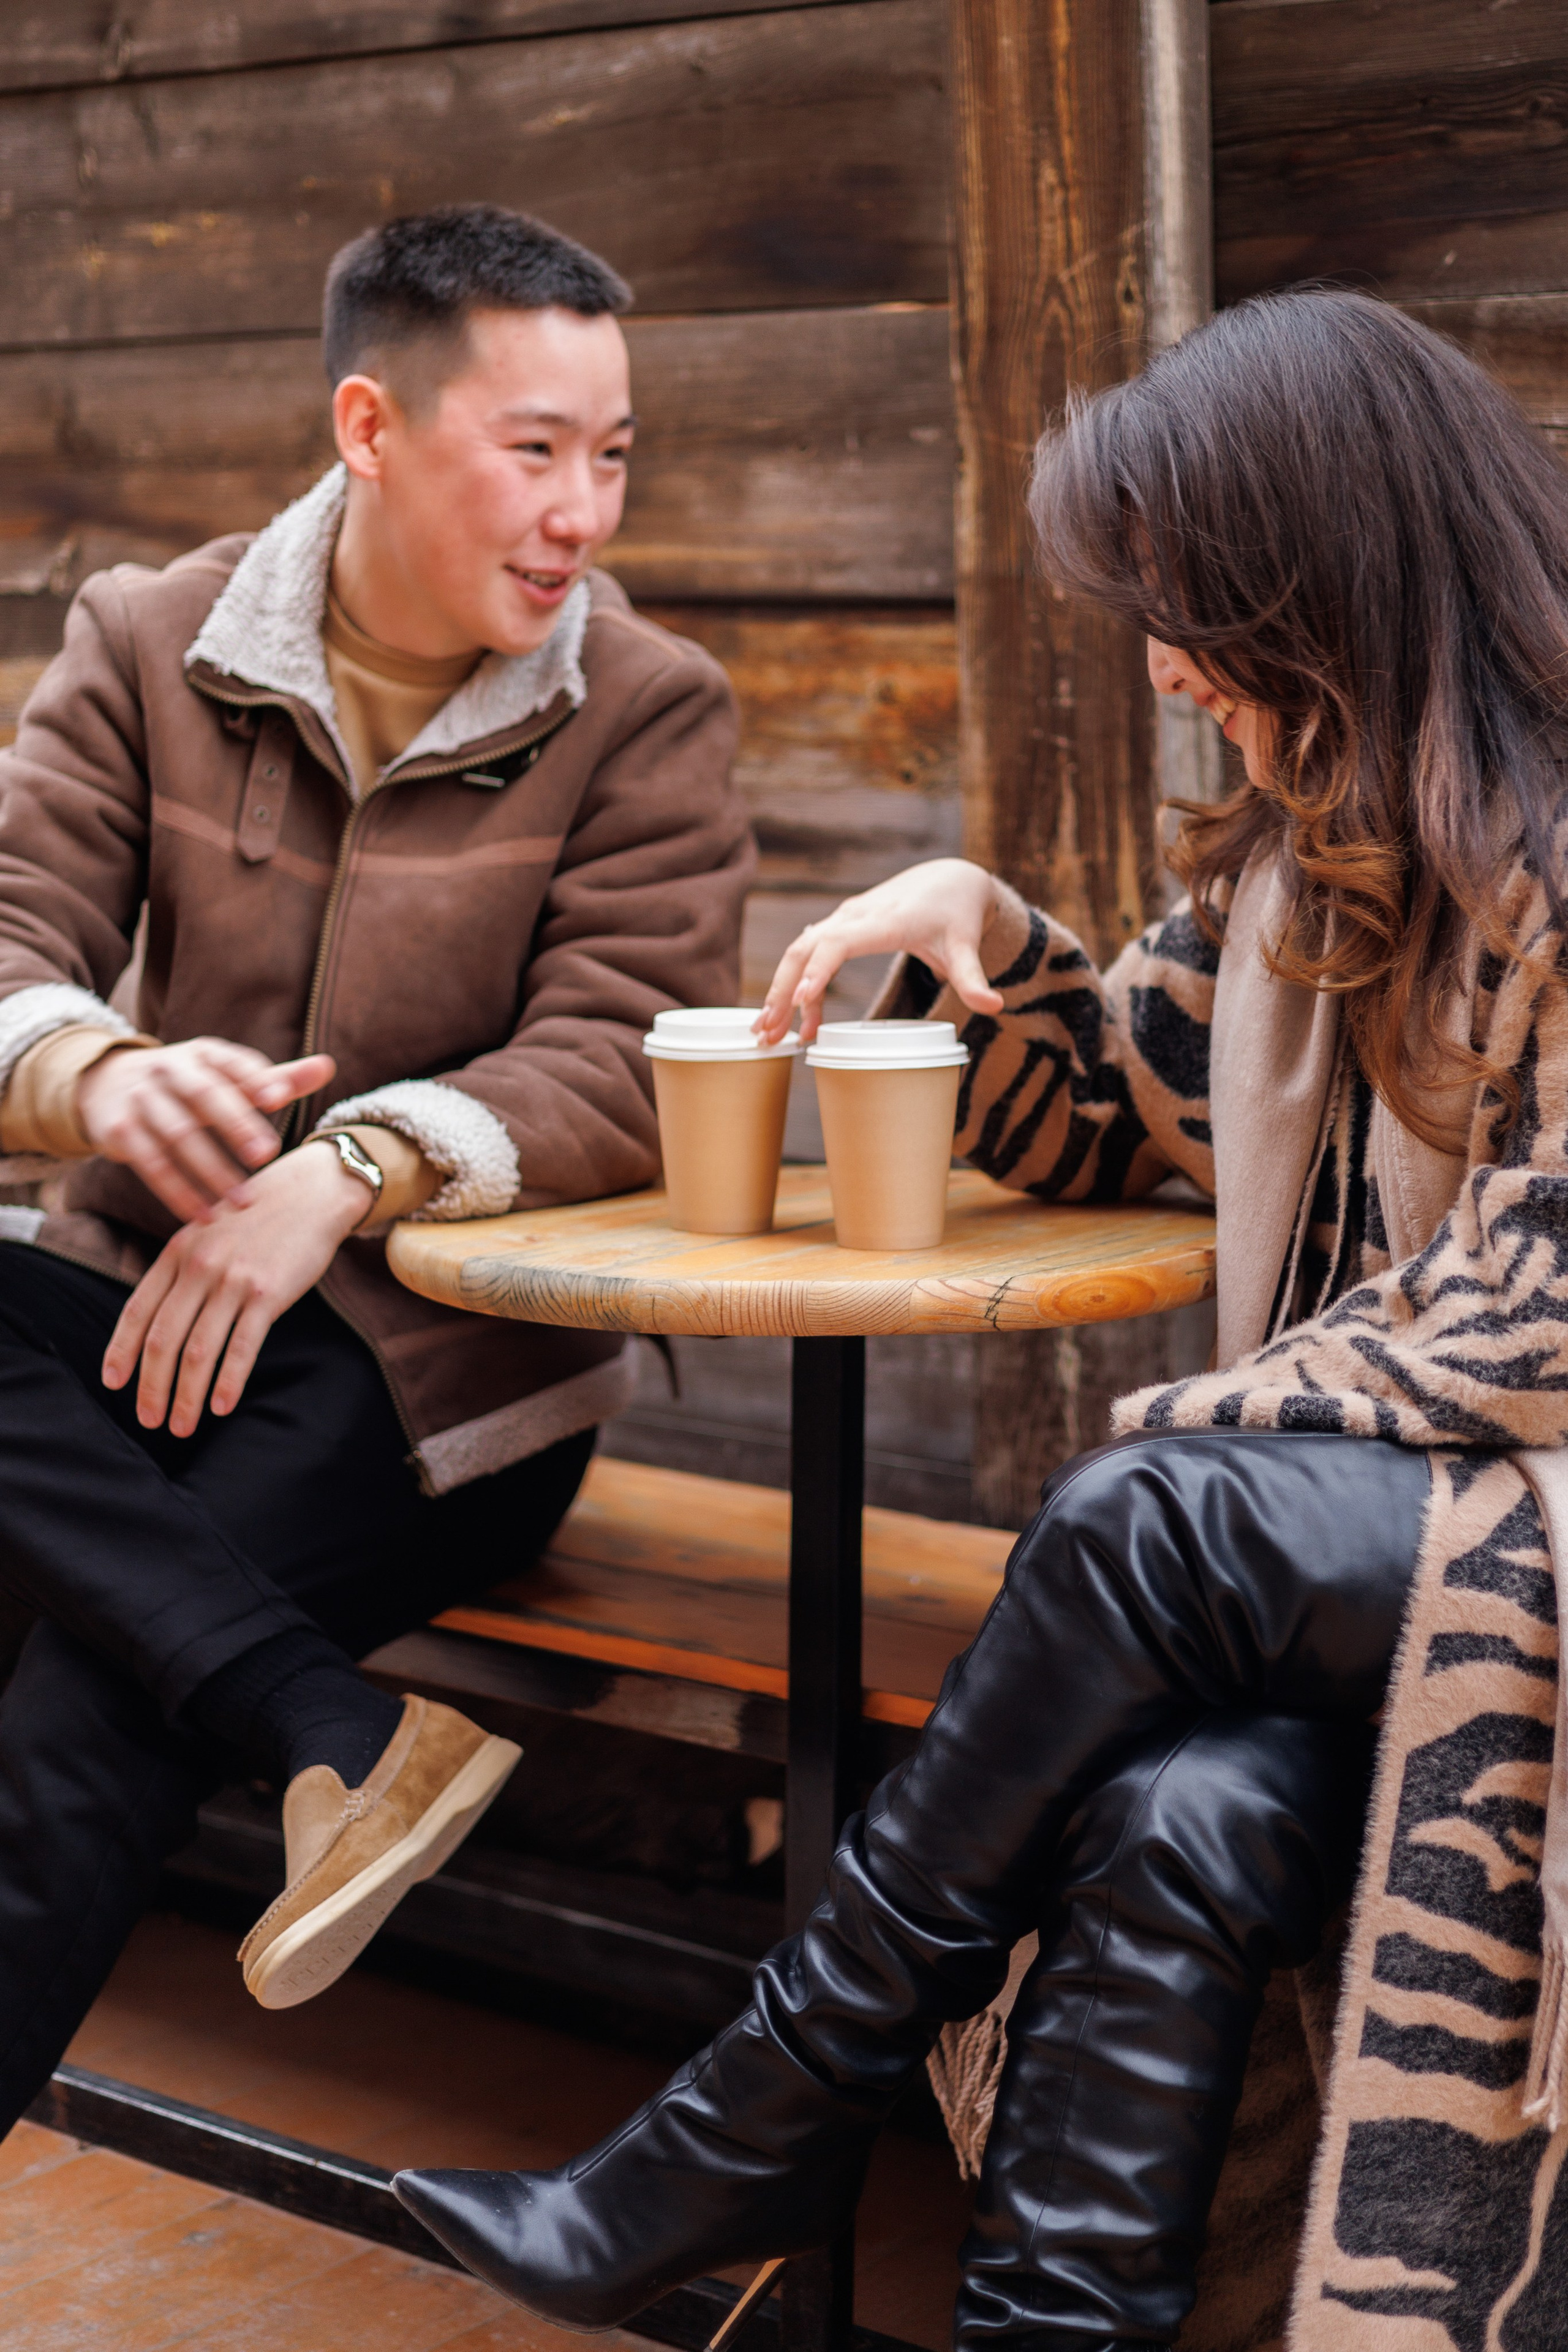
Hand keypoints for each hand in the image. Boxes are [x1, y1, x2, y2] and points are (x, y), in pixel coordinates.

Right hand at [77, 1038, 335, 1225]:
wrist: (107, 1084)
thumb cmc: (188, 1084)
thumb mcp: (227, 1076)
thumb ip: (277, 1078)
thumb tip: (328, 1067)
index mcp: (203, 1053)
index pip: (233, 1062)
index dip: (256, 1078)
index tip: (282, 1098)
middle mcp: (168, 1069)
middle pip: (204, 1096)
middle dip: (236, 1124)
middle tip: (266, 1155)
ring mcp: (141, 1099)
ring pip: (178, 1136)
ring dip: (211, 1170)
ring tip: (244, 1201)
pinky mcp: (119, 1131)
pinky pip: (151, 1165)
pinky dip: (178, 1192)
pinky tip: (205, 1215)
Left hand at [101, 1141, 372, 1435]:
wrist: (312, 1192)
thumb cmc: (260, 1215)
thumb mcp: (208, 1230)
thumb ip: (183, 1268)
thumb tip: (161, 1316)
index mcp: (178, 1252)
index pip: (137, 1311)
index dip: (121, 1351)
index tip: (113, 1382)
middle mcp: (198, 1266)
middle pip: (163, 1339)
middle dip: (151, 1387)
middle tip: (149, 1420)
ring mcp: (233, 1280)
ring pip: (198, 1351)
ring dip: (187, 1396)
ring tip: (181, 1426)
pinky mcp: (268, 1294)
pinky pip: (242, 1347)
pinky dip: (229, 1382)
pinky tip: (222, 1406)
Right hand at [754, 859, 1006, 1043]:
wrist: (948, 878)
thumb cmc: (957, 912)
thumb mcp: (966, 946)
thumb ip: (974, 978)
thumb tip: (995, 1008)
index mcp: (885, 921)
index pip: (839, 942)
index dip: (819, 970)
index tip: (802, 1002)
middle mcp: (855, 916)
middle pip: (803, 949)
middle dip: (782, 991)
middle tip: (767, 1035)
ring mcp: (843, 920)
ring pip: (797, 952)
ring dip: (779, 991)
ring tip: (766, 1034)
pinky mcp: (840, 928)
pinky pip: (807, 954)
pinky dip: (794, 984)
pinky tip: (790, 1019)